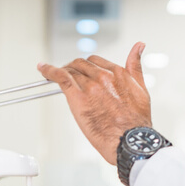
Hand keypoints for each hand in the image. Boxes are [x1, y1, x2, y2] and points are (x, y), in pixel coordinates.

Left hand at [38, 42, 151, 164]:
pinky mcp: (77, 97)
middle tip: (68, 74)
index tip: (82, 71)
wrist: (129, 139)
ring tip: (53, 75)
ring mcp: (89, 85)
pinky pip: (60, 77)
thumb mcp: (142, 88)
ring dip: (61, 71)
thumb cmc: (136, 121)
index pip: (96, 61)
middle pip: (81, 64)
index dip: (87, 66)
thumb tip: (139, 46)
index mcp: (118, 73)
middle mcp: (103, 76)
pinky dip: (49, 70)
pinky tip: (42, 69)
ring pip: (70, 71)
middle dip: (73, 67)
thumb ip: (136, 66)